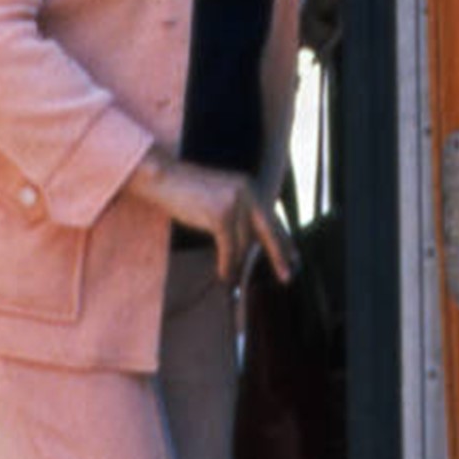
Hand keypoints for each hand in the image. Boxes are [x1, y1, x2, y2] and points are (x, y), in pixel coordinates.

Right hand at [137, 152, 294, 287]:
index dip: (283, 239)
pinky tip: (224, 276)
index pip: (272, 217)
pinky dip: (226, 264)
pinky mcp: (220, 214)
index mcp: (250, 187)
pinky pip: (229, 247)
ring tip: (234, 281)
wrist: (164, 177)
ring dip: (238, 264)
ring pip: (244, 243)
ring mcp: (235, 201)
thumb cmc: (189, 192)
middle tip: (286, 277)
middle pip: (268, 230)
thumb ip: (239, 214)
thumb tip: (251, 244)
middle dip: (278, 255)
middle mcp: (248, 191)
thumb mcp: (221, 199)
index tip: (294, 258)